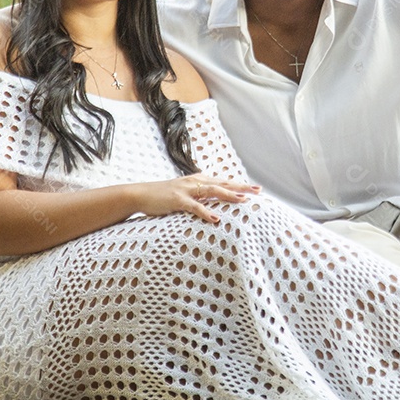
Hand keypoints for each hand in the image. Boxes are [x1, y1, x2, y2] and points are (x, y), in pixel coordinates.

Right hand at [138, 174, 260, 223]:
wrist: (140, 194)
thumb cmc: (163, 197)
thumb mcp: (184, 194)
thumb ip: (198, 197)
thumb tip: (213, 205)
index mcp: (198, 180)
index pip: (224, 182)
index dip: (240, 185)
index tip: (256, 189)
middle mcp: (195, 182)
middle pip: (223, 183)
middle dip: (241, 187)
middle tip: (258, 191)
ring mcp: (186, 190)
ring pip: (212, 191)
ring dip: (228, 195)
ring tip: (243, 200)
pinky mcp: (177, 200)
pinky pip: (194, 206)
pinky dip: (206, 212)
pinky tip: (216, 218)